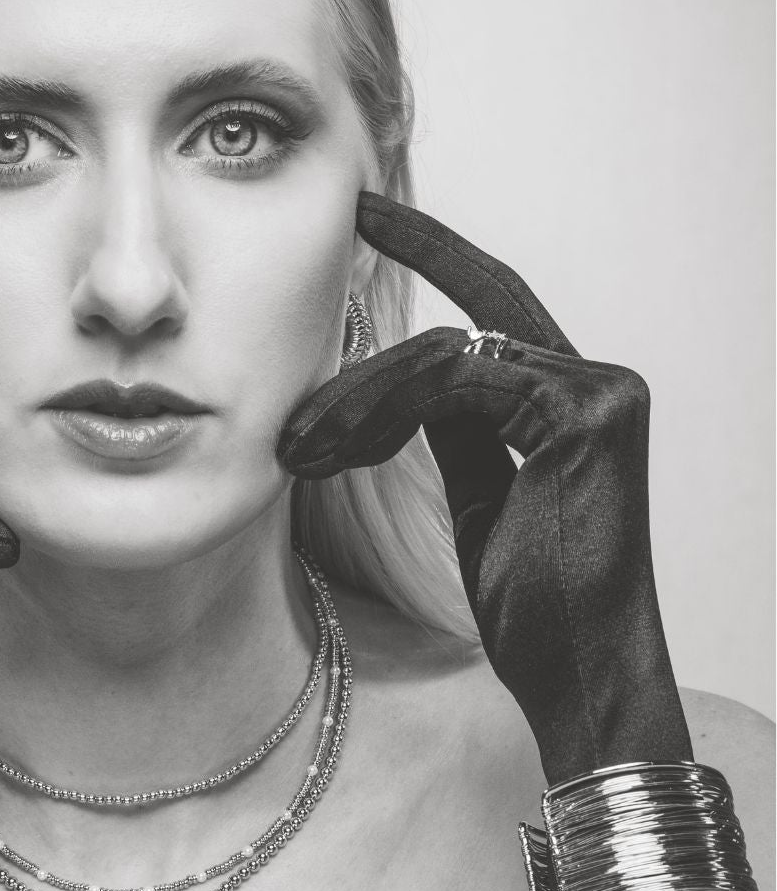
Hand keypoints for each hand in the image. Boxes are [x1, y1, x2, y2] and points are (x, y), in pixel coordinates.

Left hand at [278, 191, 690, 784]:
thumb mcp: (488, 503)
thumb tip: (411, 388)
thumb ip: (462, 434)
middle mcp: (597, 382)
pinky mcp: (580, 416)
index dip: (431, 249)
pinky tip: (339, 450)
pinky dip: (382, 410)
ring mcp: (595, 393)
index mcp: (578, 399)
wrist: (584, 678)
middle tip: (293, 382)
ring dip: (354, 400)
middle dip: (369, 339)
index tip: (364, 213)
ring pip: (441, 355)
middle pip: (457, 327)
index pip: (492, 302)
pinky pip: (452, 383)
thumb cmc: (542, 608)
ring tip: (300, 451)